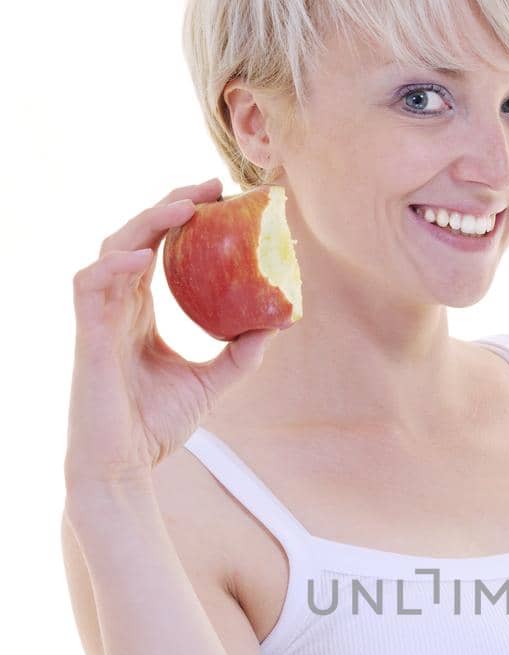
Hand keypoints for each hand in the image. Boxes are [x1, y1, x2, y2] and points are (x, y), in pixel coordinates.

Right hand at [65, 177, 278, 494]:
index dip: (182, 218)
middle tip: (210, 187)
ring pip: (112, 248)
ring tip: (185, 208)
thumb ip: (239, 355)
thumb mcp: (210, 383)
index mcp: (139, 311)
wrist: (125, 467)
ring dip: (147, 222)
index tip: (220, 197)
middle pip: (137, 235)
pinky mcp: (86, 337)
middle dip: (170, 204)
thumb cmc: (155, 427)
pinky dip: (116, 265)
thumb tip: (276, 325)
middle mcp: (117, 306)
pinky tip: (146, 256)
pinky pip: (90, 285)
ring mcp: (98, 318)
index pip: (158, 248)